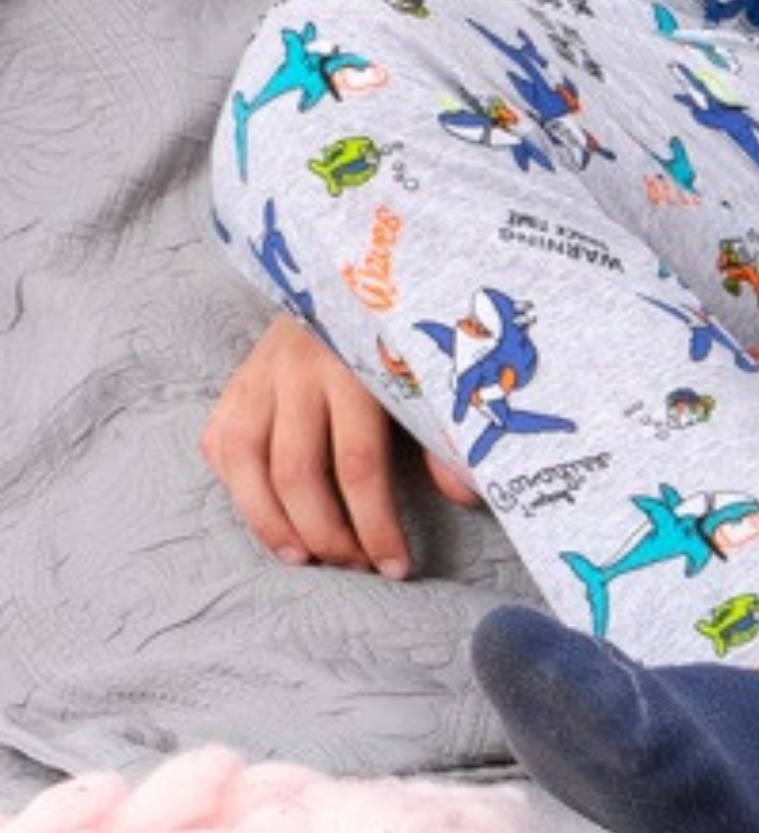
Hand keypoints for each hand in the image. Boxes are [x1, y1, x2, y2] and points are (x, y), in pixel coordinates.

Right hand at [199, 313, 479, 576]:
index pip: (359, 465)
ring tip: (300, 559)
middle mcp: (300, 369)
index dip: (375, 525)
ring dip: (270, 524)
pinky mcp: (236, 379)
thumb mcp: (427, 371)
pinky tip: (262, 513)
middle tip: (352, 566)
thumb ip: (443, 431)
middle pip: (298, 473)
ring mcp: (260, 373)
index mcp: (357, 364)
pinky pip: (219, 441)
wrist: (351, 265)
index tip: (395, 568)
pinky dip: (235, 485)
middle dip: (326, 534)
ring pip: (246, 464)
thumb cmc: (396, 332)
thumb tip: (467, 493)